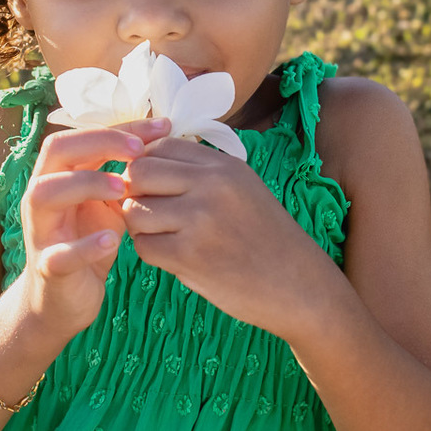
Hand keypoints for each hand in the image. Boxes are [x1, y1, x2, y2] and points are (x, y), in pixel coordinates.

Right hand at [19, 118, 170, 332]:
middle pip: (56, 151)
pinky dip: (85, 246)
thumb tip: (162, 141)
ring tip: (123, 188)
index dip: (120, 127)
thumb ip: (122, 175)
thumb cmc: (86, 241)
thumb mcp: (106, 204)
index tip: (160, 126)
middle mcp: (42, 195)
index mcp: (59, 175)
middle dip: (98, 143)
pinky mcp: (48, 268)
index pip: (82, 135)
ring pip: (46, 194)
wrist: (62, 300)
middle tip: (139, 150)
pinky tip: (112, 241)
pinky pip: (60, 254)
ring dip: (85, 184)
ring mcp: (41, 231)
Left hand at [120, 135, 334, 336]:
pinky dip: (150, 253)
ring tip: (160, 235)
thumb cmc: (265, 236)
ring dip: (139, 226)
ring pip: (134, 210)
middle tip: (148, 211)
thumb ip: (200, 171)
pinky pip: (143, 246)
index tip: (152, 186)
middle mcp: (211, 184)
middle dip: (133, 192)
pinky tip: (172, 256)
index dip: (145, 165)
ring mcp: (200, 219)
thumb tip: (145, 160)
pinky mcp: (190, 256)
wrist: (298, 284)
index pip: (159, 146)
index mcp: (222, 164)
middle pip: (139, 173)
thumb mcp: (241, 186)